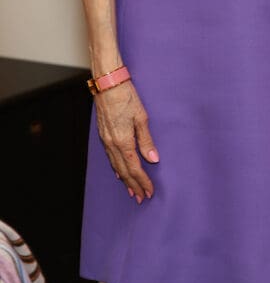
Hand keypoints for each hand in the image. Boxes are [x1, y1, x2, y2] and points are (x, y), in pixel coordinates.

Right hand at [94, 81, 158, 201]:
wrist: (108, 84)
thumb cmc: (127, 97)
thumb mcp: (141, 117)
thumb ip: (146, 140)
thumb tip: (153, 159)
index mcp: (123, 141)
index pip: (135, 168)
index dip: (143, 181)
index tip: (149, 191)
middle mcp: (112, 144)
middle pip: (124, 171)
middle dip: (133, 185)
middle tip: (141, 198)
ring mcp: (106, 140)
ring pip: (116, 166)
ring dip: (124, 180)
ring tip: (132, 190)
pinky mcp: (103, 135)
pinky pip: (110, 157)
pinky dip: (116, 168)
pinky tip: (119, 172)